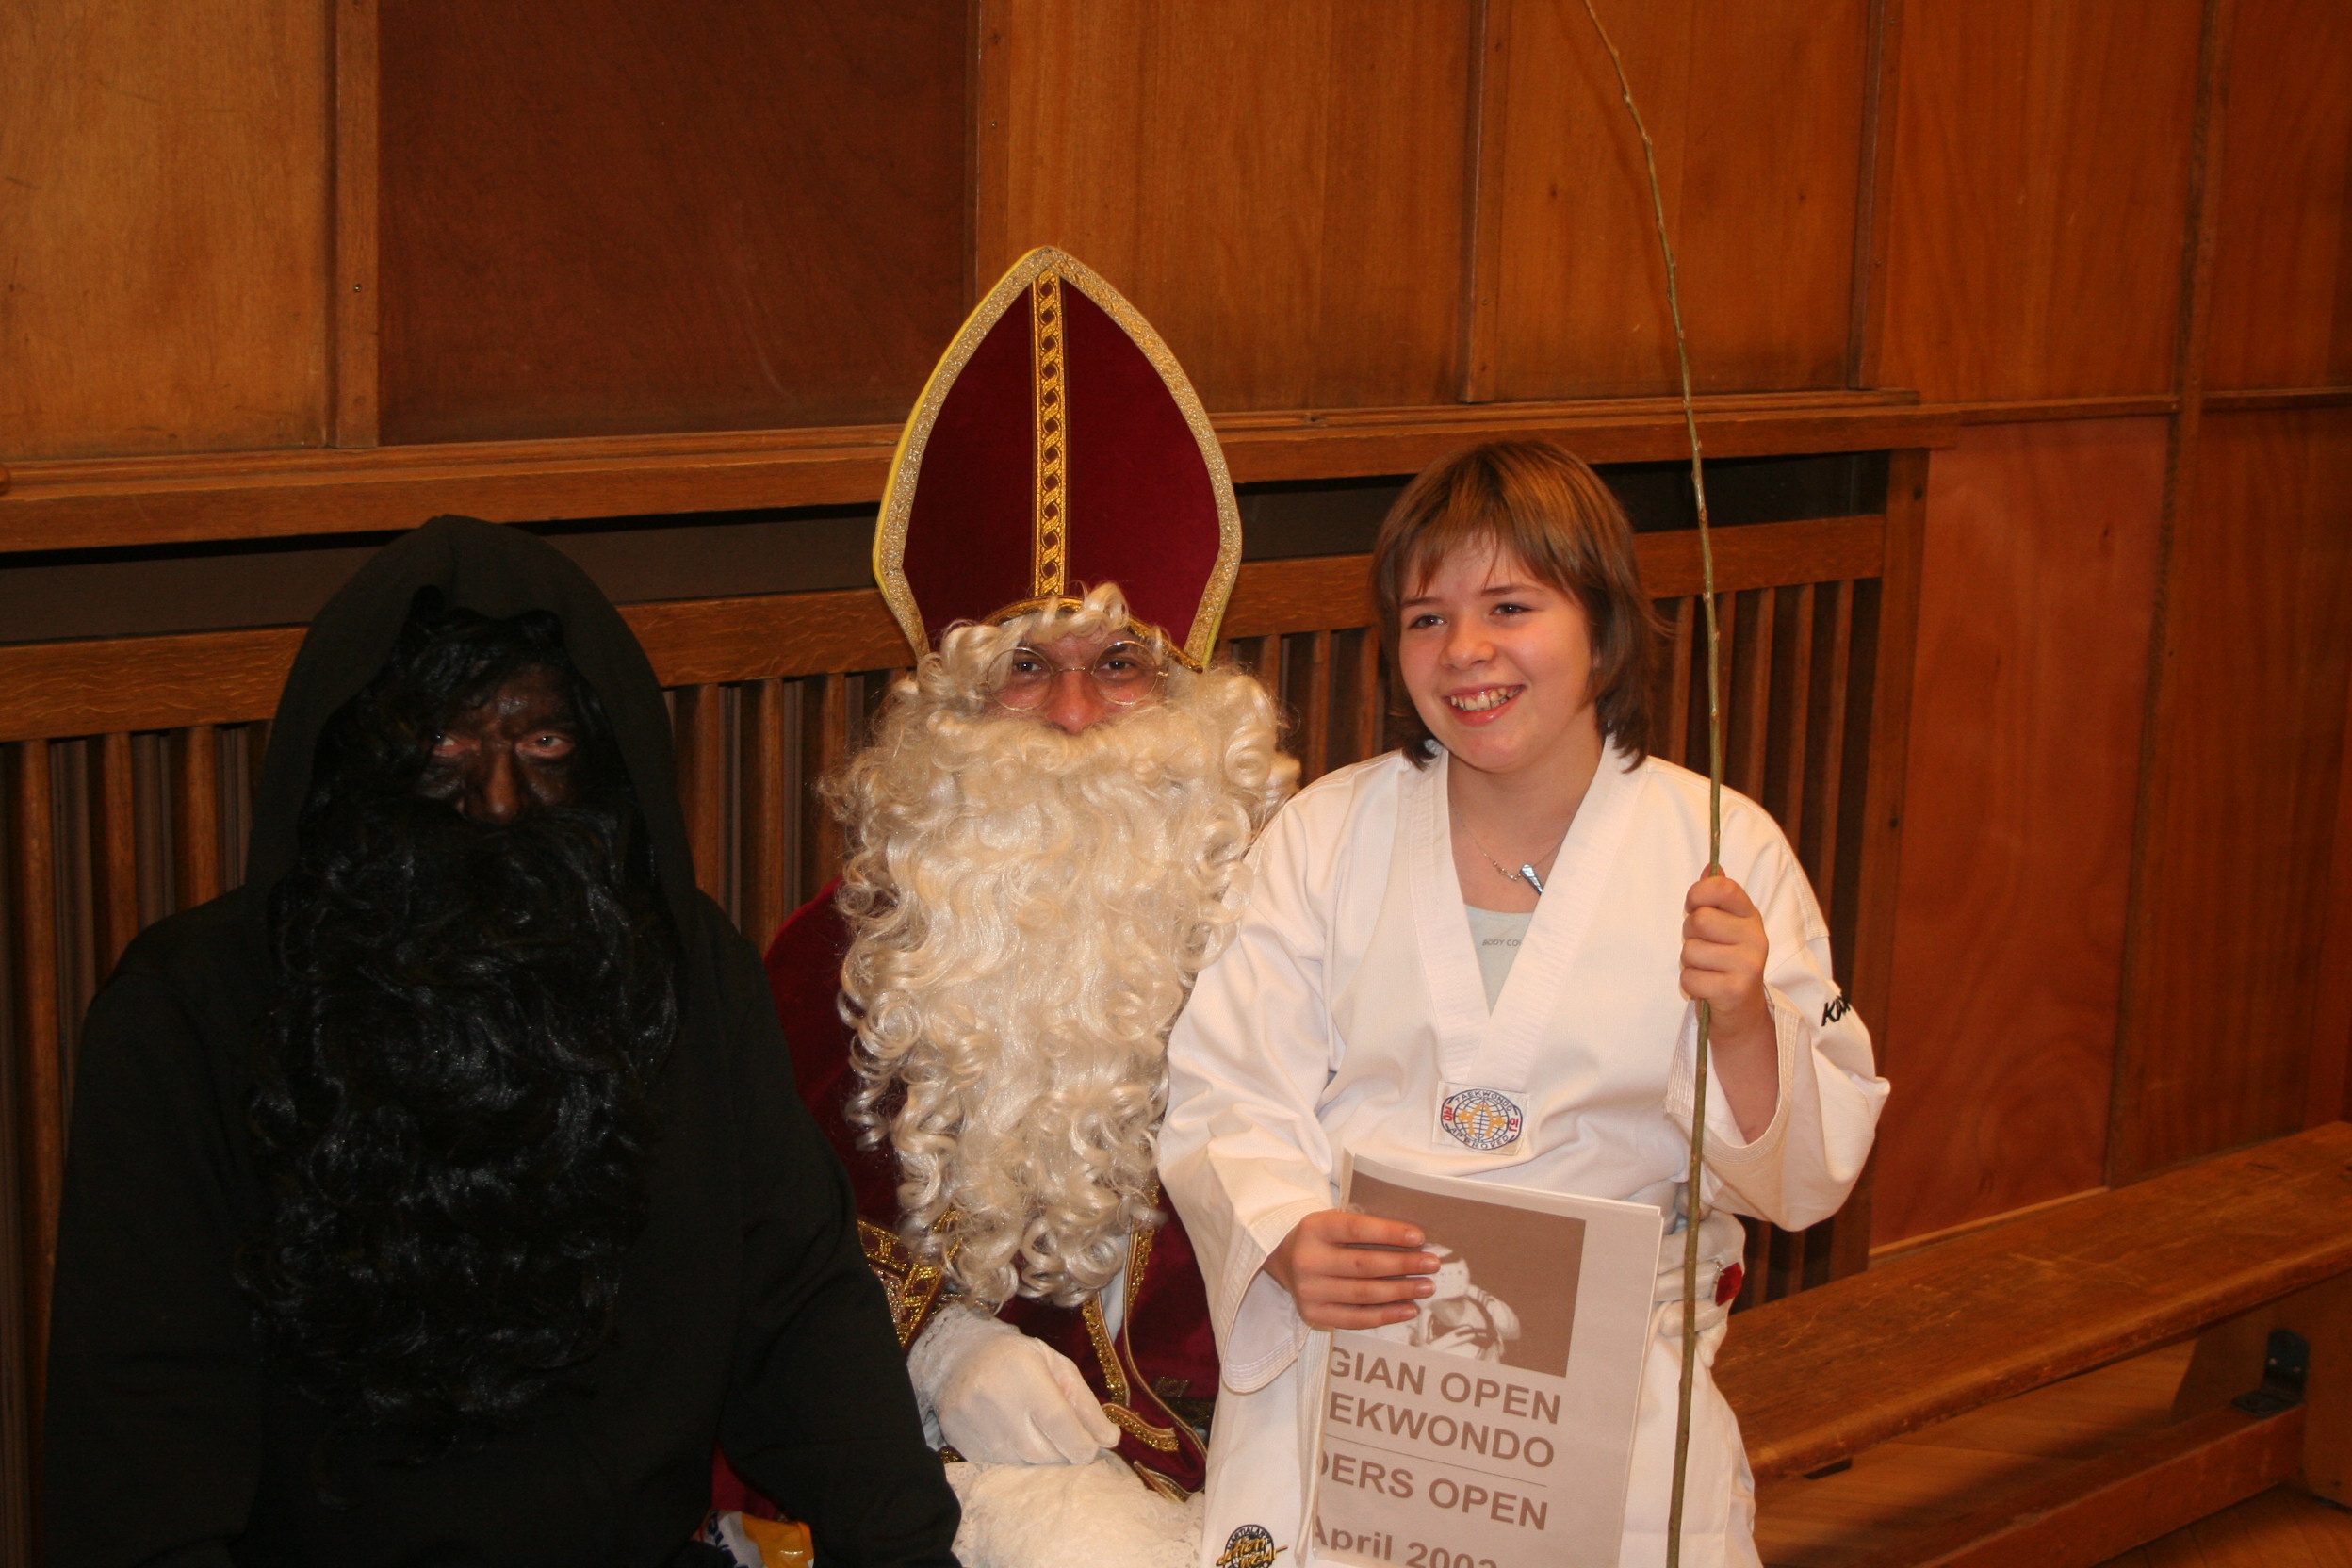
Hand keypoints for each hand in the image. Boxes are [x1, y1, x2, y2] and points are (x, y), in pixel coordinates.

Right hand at [920, 1311, 1119, 1464]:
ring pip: (1025, 1464)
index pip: (1061, 1424)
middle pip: (1045, 1452)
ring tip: (1041, 1435)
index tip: (1092, 1449)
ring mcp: (975, 1426)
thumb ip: (1085, 1403)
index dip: (1083, 1445)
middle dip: (1065, 1452)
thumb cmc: (1018, 1358)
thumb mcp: (1058, 1367)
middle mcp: (996, 1401)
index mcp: (1024, 1373)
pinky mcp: (963, 1444)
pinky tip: (1018, 1440)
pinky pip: (1002, 1468)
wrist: (960, 1357)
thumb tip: (1110, 1440)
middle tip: (1068, 1439)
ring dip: (1042, 1458)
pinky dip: (1018, 1461)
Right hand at [1264, 1209, 1438, 1330]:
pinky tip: (1409, 1309)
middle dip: (1403, 1265)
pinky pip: (1356, 1318)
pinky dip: (1386, 1315)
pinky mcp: (1314, 1314)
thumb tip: (1415, 1243)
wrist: (1284, 1259)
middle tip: (1432, 1264)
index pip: (1356, 1229)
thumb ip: (1365, 1229)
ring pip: (1363, 1293)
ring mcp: (1309, 1290)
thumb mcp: (1334, 1221)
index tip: (1419, 1237)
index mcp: (1315, 1228)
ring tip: (1426, 1287)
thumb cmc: (1323, 1238)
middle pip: (1363, 1264)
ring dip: (1401, 1291)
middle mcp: (1308, 1260)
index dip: (1389, 1233)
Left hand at [1681, 872, 1770, 1053]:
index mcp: (1751, 917)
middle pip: (1699, 921)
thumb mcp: (1726, 928)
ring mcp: (1749, 965)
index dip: (1698, 895)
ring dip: (1690, 963)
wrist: (1742, 1014)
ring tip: (1707, 970)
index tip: (1693, 907)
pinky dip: (1690, 985)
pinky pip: (1690, 978)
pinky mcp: (1735, 990)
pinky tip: (1707, 988)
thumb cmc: (1726, 964)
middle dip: (1689, 936)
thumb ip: (1717, 898)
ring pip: (1691, 951)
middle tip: (1703, 948)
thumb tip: (1712, 867)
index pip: (1724, 888)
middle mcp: (1756, 938)